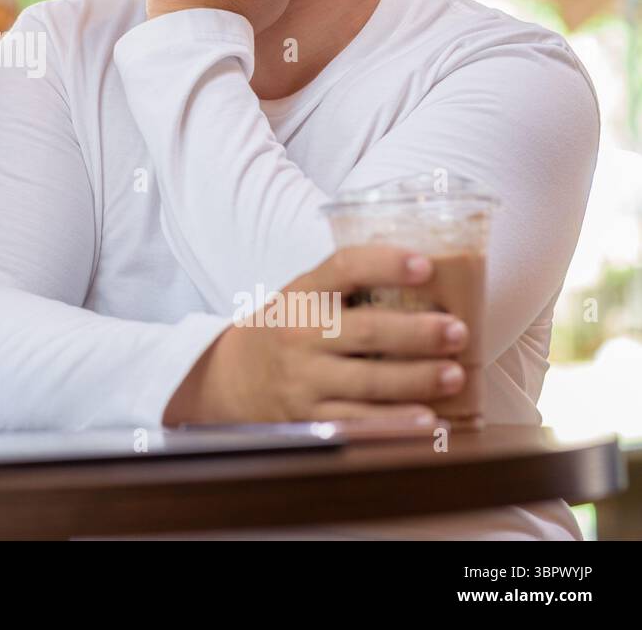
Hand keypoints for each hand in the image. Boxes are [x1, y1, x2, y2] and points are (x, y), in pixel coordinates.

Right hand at [163, 246, 469, 425]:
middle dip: (418, 333)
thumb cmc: (282, 331)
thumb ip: (347, 288)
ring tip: (454, 374)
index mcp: (302, 295)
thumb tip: (427, 277)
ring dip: (417, 378)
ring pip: (369, 381)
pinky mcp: (310, 417)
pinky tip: (426, 418)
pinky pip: (359, 422)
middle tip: (456, 330)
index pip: (344, 268)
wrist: (229, 379)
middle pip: (367, 330)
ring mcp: (304, 379)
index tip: (425, 266)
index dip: (386, 263)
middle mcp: (300, 334)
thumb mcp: (300, 297)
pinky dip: (396, 422)